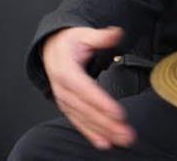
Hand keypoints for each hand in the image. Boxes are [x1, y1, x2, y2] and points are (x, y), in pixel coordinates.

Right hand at [42, 27, 134, 149]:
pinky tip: (104, 142)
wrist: (51, 48)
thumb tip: (116, 33)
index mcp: (65, 69)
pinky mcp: (67, 106)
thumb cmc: (69, 42)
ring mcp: (64, 99)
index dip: (100, 102)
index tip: (118, 113)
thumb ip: (101, 37)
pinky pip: (78, 122)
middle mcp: (62, 88)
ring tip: (120, 139)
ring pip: (83, 118)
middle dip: (106, 122)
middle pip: (85, 108)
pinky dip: (90, 134)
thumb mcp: (84, 34)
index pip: (84, 88)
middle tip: (125, 132)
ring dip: (101, 131)